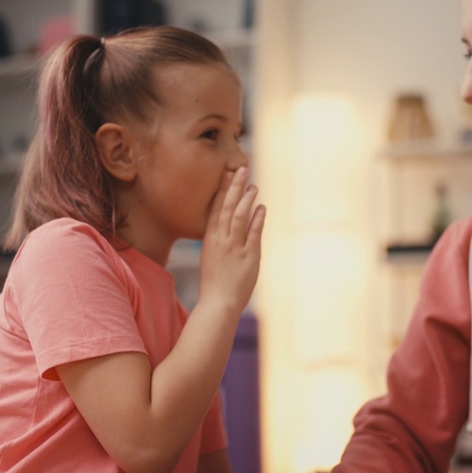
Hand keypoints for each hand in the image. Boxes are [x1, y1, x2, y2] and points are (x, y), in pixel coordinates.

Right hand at [199, 167, 264, 310]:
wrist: (218, 304)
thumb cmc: (215, 285)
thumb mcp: (212, 260)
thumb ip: (219, 244)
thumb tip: (226, 234)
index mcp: (210, 240)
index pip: (216, 209)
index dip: (222, 190)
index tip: (227, 174)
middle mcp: (220, 240)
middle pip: (227, 207)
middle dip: (234, 186)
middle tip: (241, 168)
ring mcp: (234, 247)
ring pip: (239, 216)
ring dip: (247, 199)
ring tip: (253, 186)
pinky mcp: (248, 256)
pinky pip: (253, 232)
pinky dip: (258, 218)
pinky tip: (262, 207)